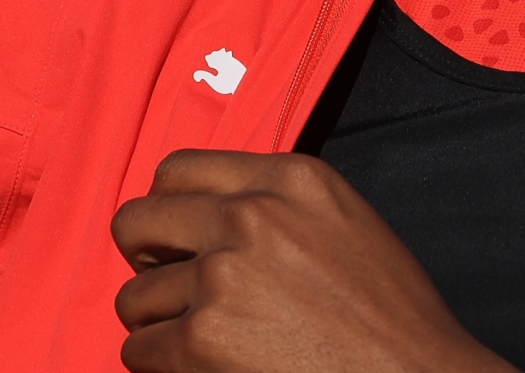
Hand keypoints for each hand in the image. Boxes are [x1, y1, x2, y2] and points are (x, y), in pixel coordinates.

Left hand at [110, 149, 516, 372]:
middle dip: (145, 261)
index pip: (178, 170)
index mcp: (291, 178)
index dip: (170, 211)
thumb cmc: (391, 314)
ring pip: (133, 298)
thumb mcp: (345, 224)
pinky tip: (207, 368)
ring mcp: (223, 274)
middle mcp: (251, 213)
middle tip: (173, 291)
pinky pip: (139, 350)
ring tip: (207, 341)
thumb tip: (206, 223)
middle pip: (136, 221)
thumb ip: (280, 207)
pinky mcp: (203, 337)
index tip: (180, 242)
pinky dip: (163, 366)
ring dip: (159, 324)